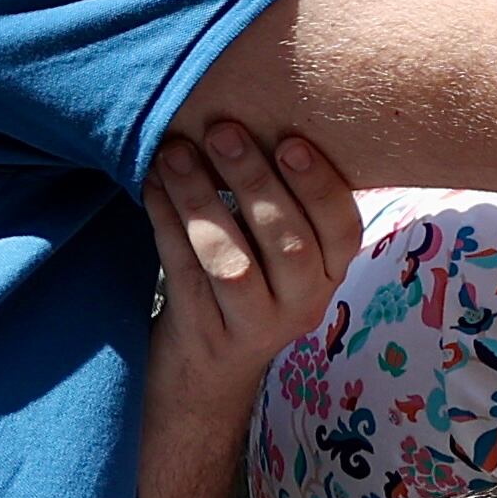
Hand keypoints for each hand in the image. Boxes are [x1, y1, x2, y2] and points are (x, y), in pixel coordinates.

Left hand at [144, 123, 360, 403]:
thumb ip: (289, 210)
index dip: (319, 185)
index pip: (342, 229)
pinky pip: (182, 274)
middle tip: (225, 132)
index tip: (291, 140)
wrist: (206, 375)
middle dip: (255, 183)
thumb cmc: (251, 291)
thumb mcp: (288, 260)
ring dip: (202, 202)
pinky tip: (153, 187)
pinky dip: (166, 225)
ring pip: (231, 262)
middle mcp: (303, 305)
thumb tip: (269, 122)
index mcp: (333, 275)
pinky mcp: (203, 335)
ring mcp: (254, 327)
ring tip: (178, 154)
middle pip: (288, 245)